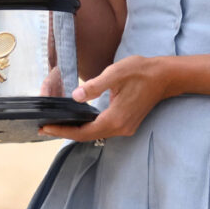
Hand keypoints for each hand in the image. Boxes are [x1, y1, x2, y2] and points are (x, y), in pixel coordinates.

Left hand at [42, 56, 178, 141]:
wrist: (165, 77)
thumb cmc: (141, 72)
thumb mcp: (116, 73)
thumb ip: (95, 86)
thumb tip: (76, 96)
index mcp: (115, 119)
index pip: (83, 132)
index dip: (63, 131)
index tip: (45, 128)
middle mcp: (120, 128)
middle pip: (87, 136)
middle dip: (66, 132)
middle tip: (45, 127)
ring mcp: (125, 128)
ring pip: (95, 134)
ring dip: (77, 131)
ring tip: (58, 124)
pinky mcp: (127, 124)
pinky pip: (103, 130)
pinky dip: (88, 127)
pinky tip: (78, 120)